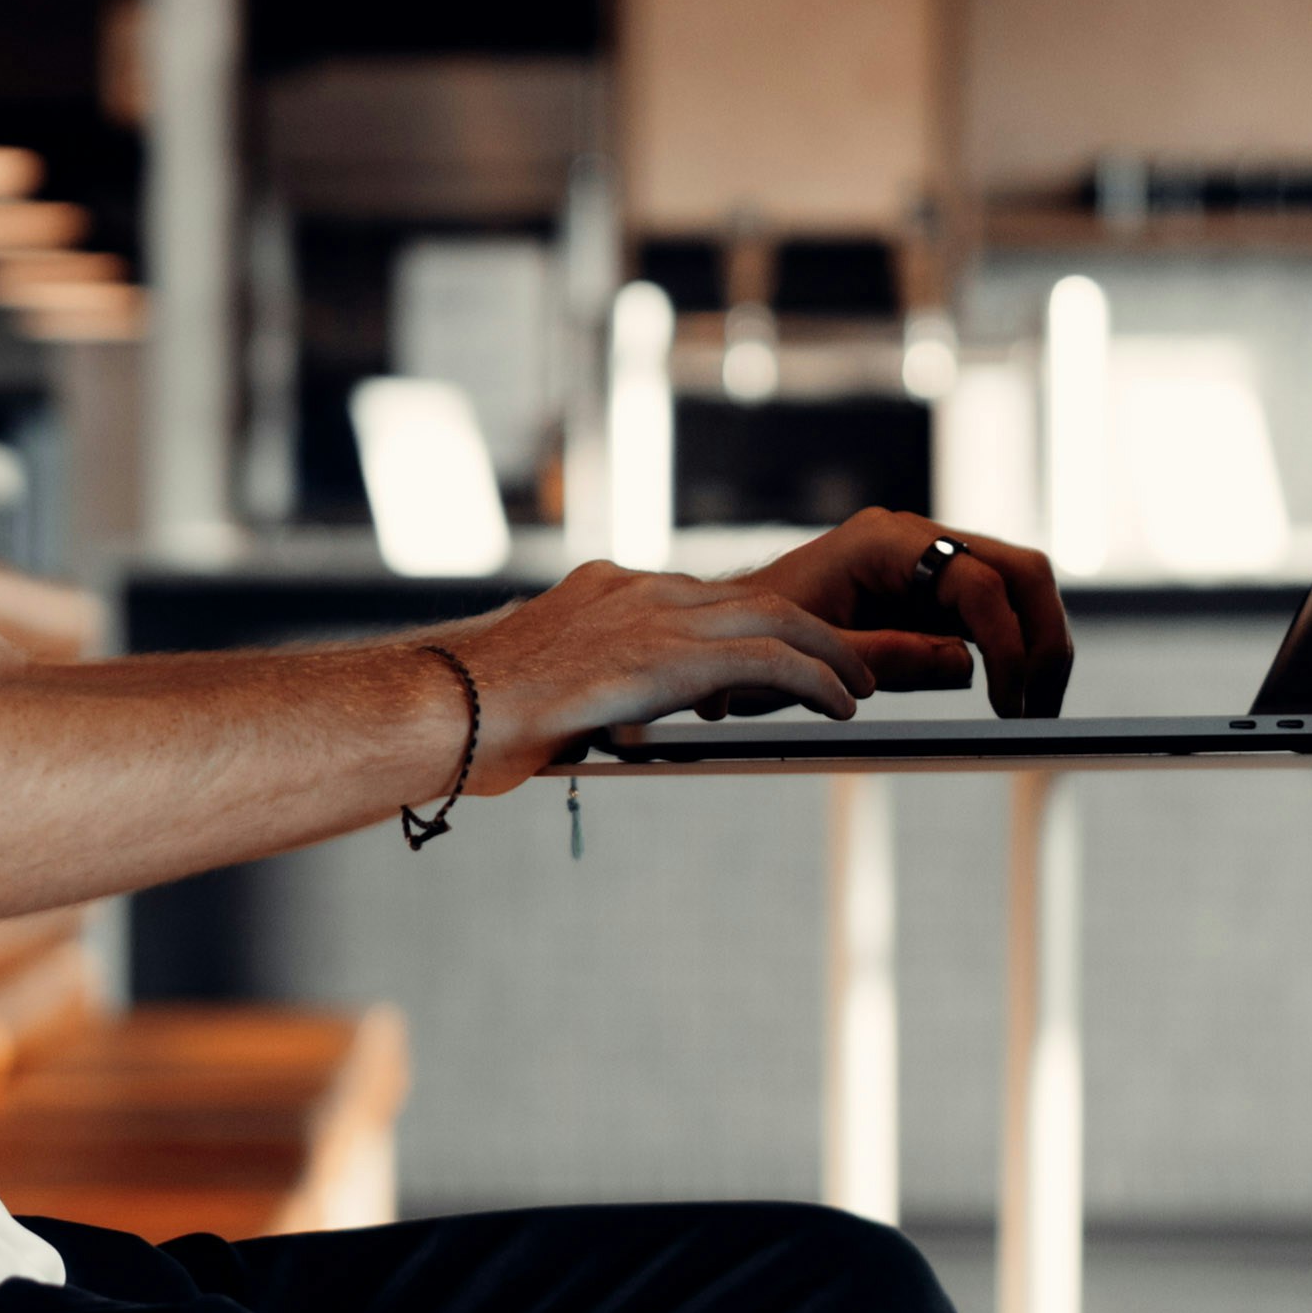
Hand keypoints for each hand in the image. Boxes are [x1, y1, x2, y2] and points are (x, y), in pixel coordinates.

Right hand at [461, 557, 886, 772]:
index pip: (706, 599)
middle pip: (754, 596)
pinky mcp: (668, 653)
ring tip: (861, 685)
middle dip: (810, 630)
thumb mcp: (545, 689)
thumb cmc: (476, 715)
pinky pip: (767, 658)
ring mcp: (654, 615)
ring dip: (829, 652)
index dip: (756, 628)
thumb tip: (600, 723)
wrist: (449, 708)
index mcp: (608, 591)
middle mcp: (638, 590)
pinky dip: (815, 679)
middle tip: (849, 662)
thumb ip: (588, 689)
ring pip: (774, 617)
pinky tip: (840, 706)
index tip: (781, 654)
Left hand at [749, 508, 1073, 719]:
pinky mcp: (935, 590)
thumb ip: (892, 657)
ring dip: (1039, 646)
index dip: (1005, 644)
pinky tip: (1013, 696)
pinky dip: (1015, 649)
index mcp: (885, 542)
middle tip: (1040, 707)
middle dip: (1043, 639)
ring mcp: (931, 561)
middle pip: (1021, 571)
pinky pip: (995, 610)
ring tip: (1034, 710)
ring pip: (1021, 586)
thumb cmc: (758, 640)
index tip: (1007, 702)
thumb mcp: (818, 657)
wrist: (732, 631)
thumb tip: (968, 666)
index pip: (978, 582)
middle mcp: (917, 540)